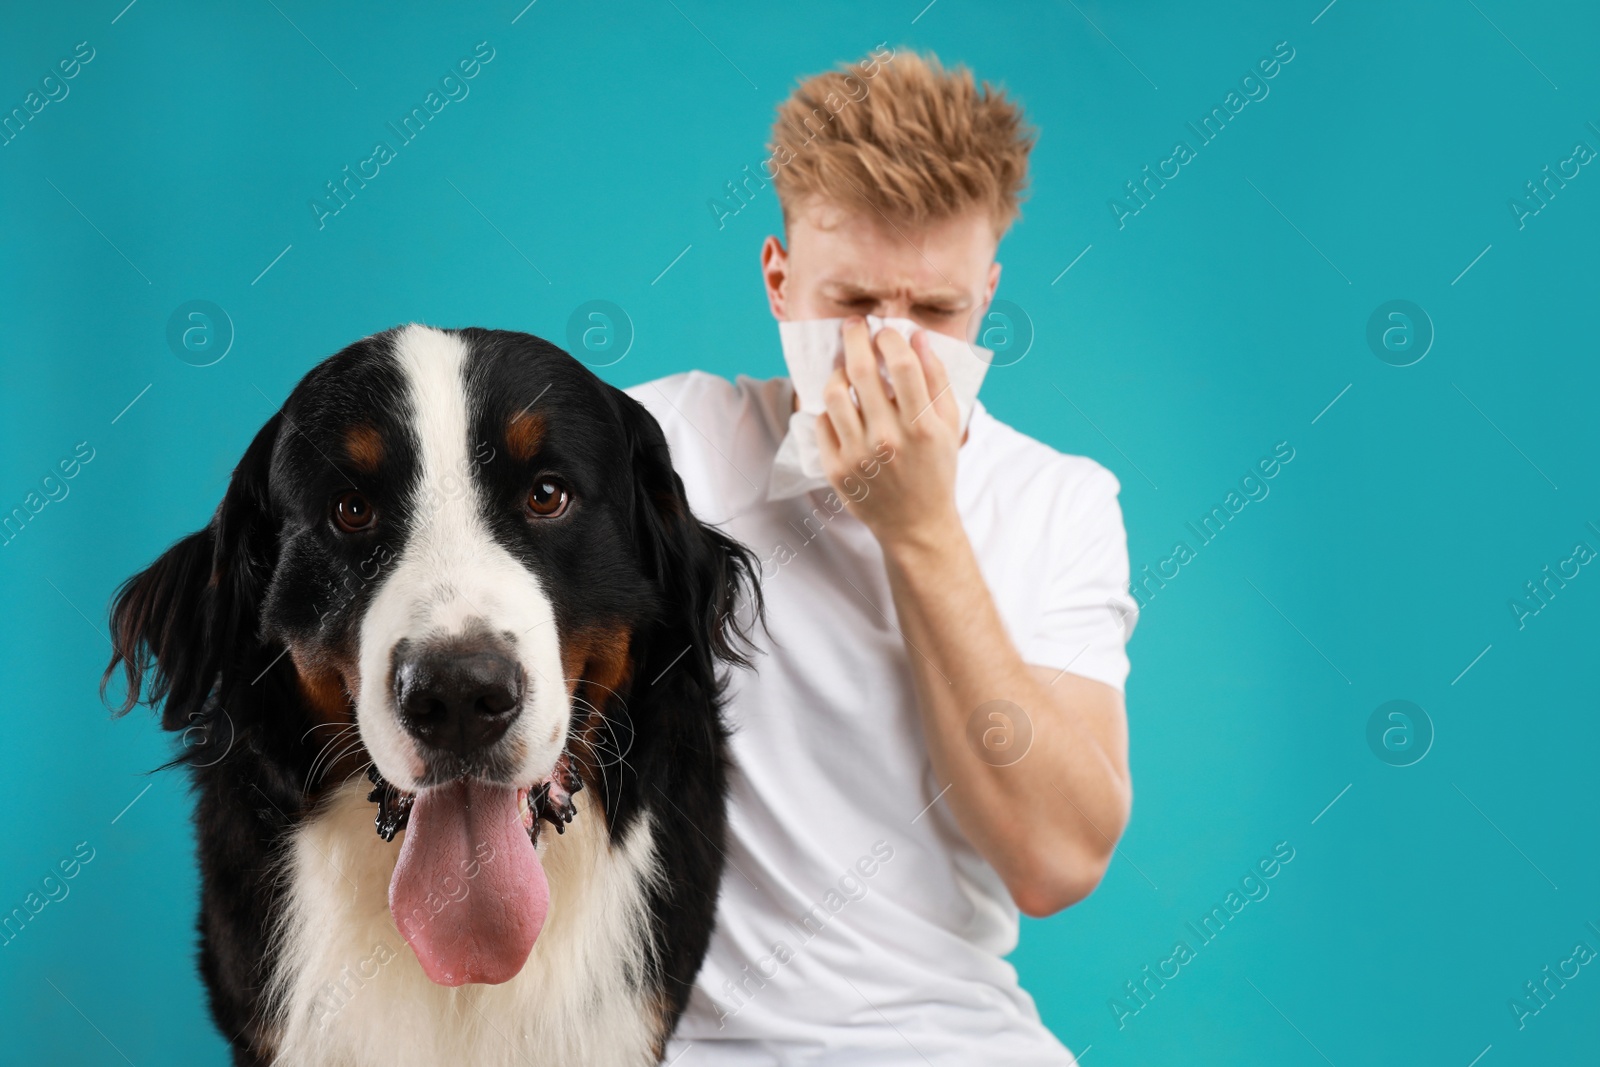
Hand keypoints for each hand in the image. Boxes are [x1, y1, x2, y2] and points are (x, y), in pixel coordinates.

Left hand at [816, 317, 962, 550]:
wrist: (916, 524)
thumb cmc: (936, 469)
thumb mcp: (950, 425)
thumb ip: (936, 379)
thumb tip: (917, 337)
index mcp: (922, 427)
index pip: (901, 365)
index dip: (889, 338)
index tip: (885, 331)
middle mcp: (888, 440)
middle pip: (860, 370)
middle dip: (854, 337)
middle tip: (854, 326)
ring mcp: (858, 456)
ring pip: (833, 393)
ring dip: (838, 372)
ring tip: (846, 370)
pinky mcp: (835, 469)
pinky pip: (822, 422)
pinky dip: (831, 409)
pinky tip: (844, 408)